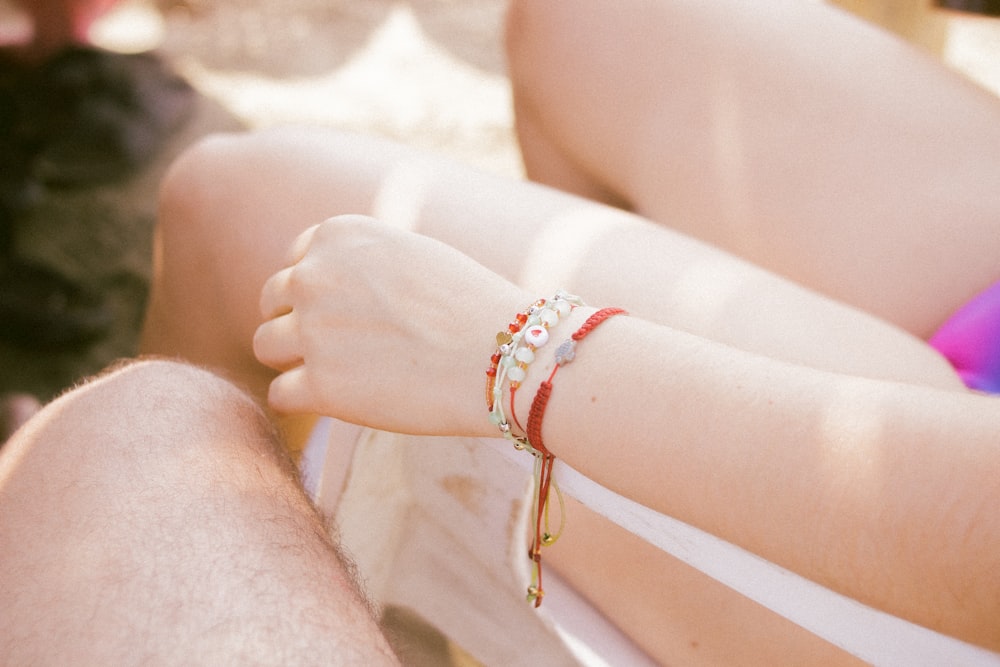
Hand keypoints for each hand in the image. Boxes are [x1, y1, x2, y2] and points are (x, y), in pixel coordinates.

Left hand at [254, 215, 528, 434]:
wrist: (504, 355)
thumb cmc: (472, 307)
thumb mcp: (412, 254)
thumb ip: (361, 262)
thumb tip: (325, 289)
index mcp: (339, 234)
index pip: (295, 261)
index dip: (318, 292)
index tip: (353, 313)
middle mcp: (314, 274)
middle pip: (272, 302)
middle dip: (301, 324)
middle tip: (348, 349)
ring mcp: (312, 330)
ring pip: (266, 346)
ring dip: (297, 362)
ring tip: (345, 375)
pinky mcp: (320, 385)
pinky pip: (280, 394)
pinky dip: (307, 401)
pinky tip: (345, 402)